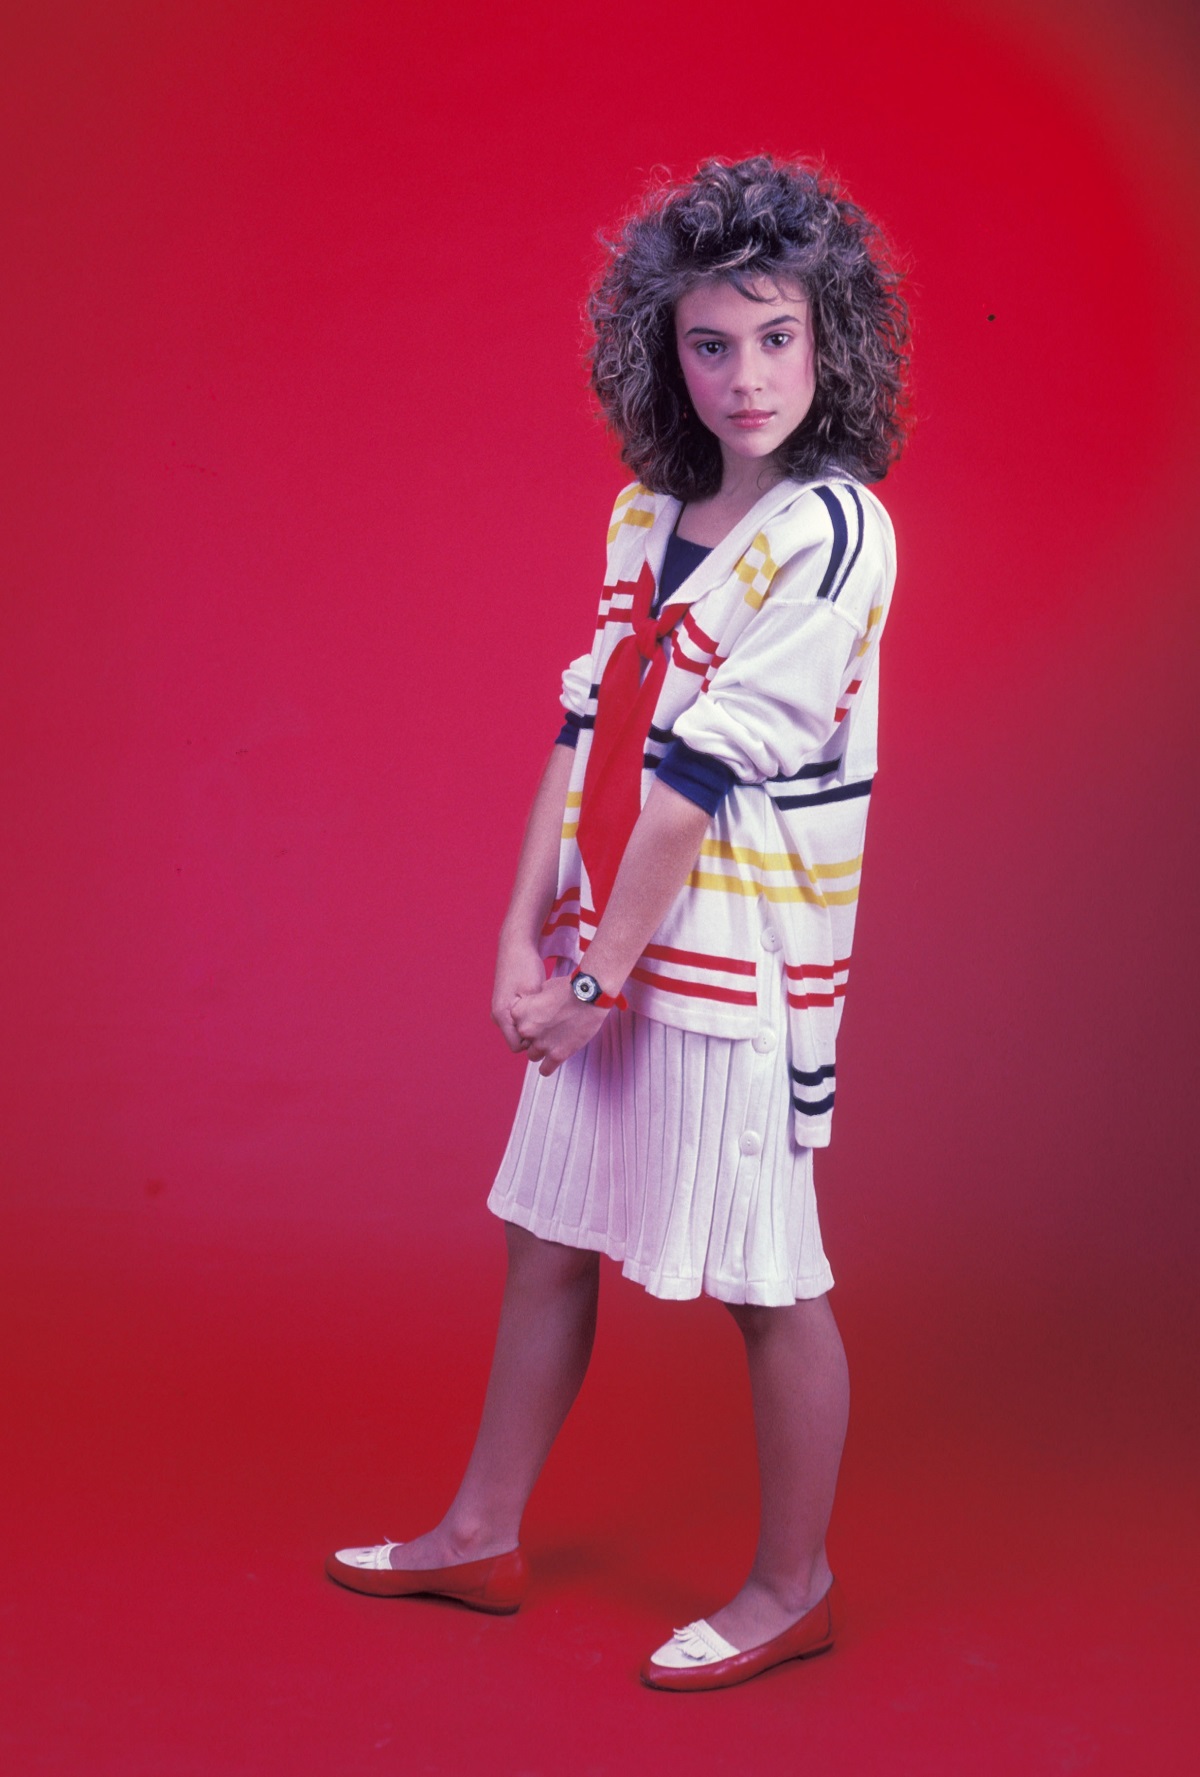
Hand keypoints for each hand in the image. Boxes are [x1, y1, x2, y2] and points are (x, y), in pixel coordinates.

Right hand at [491, 937, 548, 1052]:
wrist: (515, 946)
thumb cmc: (525, 966)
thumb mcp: (533, 993)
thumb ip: (534, 1017)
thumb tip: (541, 1036)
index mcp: (501, 1015)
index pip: (518, 1047)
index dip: (534, 1041)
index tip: (548, 1028)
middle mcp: (497, 1015)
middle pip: (519, 1038)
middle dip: (535, 1033)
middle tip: (550, 1018)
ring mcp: (500, 1010)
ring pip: (520, 1028)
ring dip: (533, 1023)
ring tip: (547, 1008)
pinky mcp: (505, 1003)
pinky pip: (519, 1019)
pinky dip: (531, 1015)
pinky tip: (541, 1003)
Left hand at [511, 976, 606, 1075]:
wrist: (590, 994)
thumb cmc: (568, 987)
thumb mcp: (544, 988)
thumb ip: (534, 1002)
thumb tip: (534, 1008)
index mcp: (518, 1012)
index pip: (516, 1024)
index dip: (529, 1021)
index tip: (541, 1018)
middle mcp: (525, 1029)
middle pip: (525, 1040)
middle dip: (535, 1035)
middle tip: (551, 1028)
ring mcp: (541, 1043)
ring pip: (533, 1055)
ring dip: (542, 1049)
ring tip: (555, 1041)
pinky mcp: (557, 1055)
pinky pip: (545, 1070)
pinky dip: (548, 1066)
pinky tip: (555, 1058)